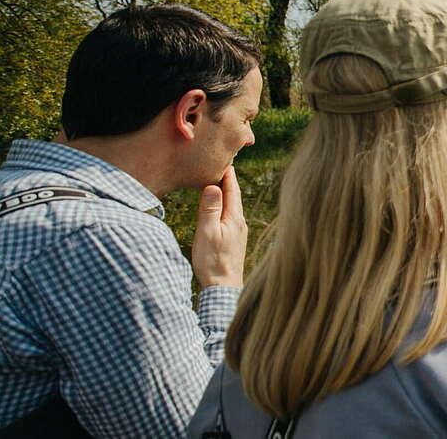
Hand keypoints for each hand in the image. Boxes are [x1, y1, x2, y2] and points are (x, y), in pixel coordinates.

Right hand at [192, 166, 246, 288]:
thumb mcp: (207, 232)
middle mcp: (239, 222)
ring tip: (220, 181)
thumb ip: (210, 209)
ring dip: (226, 192)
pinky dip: (225, 205)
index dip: (227, 174)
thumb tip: (213, 186)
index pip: (231, 190)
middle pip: (234, 196)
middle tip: (223, 163)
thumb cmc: (213, 261)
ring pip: (233, 206)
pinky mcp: (234, 240)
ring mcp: (238, 231)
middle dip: (228, 180)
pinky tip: (220, 208)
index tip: (224, 158)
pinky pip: (230, 215)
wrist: (223, 287)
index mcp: (234, 218)